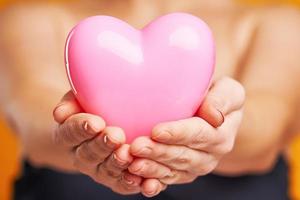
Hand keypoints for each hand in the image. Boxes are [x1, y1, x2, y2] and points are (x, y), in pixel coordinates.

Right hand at [53, 91, 141, 194]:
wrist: (100, 129)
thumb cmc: (91, 107)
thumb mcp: (79, 99)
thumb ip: (71, 102)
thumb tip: (60, 113)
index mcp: (67, 135)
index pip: (70, 132)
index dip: (81, 128)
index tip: (96, 123)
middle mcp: (80, 156)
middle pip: (88, 153)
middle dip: (102, 145)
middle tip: (115, 136)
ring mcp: (97, 170)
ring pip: (104, 171)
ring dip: (116, 164)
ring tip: (127, 154)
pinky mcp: (114, 179)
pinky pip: (119, 184)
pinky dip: (128, 183)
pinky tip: (138, 178)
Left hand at [128, 77, 244, 195]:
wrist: (215, 117)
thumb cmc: (216, 97)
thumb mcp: (228, 92)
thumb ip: (223, 100)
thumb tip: (215, 116)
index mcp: (221, 135)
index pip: (199, 134)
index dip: (178, 134)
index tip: (156, 131)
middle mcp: (210, 156)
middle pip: (183, 156)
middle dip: (158, 153)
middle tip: (136, 147)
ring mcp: (195, 167)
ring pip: (173, 171)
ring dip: (152, 169)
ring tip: (133, 164)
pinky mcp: (182, 173)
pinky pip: (167, 180)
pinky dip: (152, 181)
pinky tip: (136, 179)